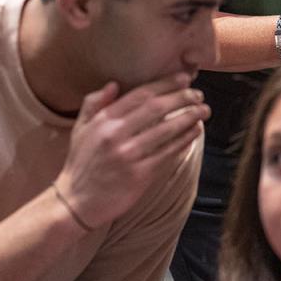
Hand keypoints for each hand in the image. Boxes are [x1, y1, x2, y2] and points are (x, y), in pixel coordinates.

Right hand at [53, 73, 207, 228]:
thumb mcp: (80, 129)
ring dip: (189, 118)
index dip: (165, 84)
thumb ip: (94, 104)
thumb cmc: (81, 162)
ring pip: (166, 131)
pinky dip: (184, 141)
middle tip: (199, 95)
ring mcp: (129, 156)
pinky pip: (168, 154)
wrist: (77, 201)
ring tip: (203, 111)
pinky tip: (195, 133)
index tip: (184, 79)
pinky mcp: (140, 175)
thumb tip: (114, 84)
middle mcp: (116, 135)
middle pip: (156, 109)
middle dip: (182, 98)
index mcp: (103, 120)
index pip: (140, 95)